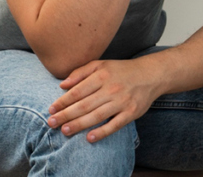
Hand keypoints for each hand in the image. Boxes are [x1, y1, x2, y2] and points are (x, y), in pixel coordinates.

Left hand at [47, 59, 162, 142]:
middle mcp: (112, 88)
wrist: (152, 74)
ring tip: (64, 131)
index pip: (78, 91)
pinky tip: (89, 138)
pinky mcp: (132, 112)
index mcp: (103, 76)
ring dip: (79, 124)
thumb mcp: (102, 64)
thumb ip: (81, 72)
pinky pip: (115, 124)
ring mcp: (122, 101)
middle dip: (65, 115)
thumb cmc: (122, 70)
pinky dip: (102, 132)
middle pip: (84, 105)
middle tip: (51, 123)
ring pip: (96, 116)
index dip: (63, 101)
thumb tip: (62, 85)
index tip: (51, 109)